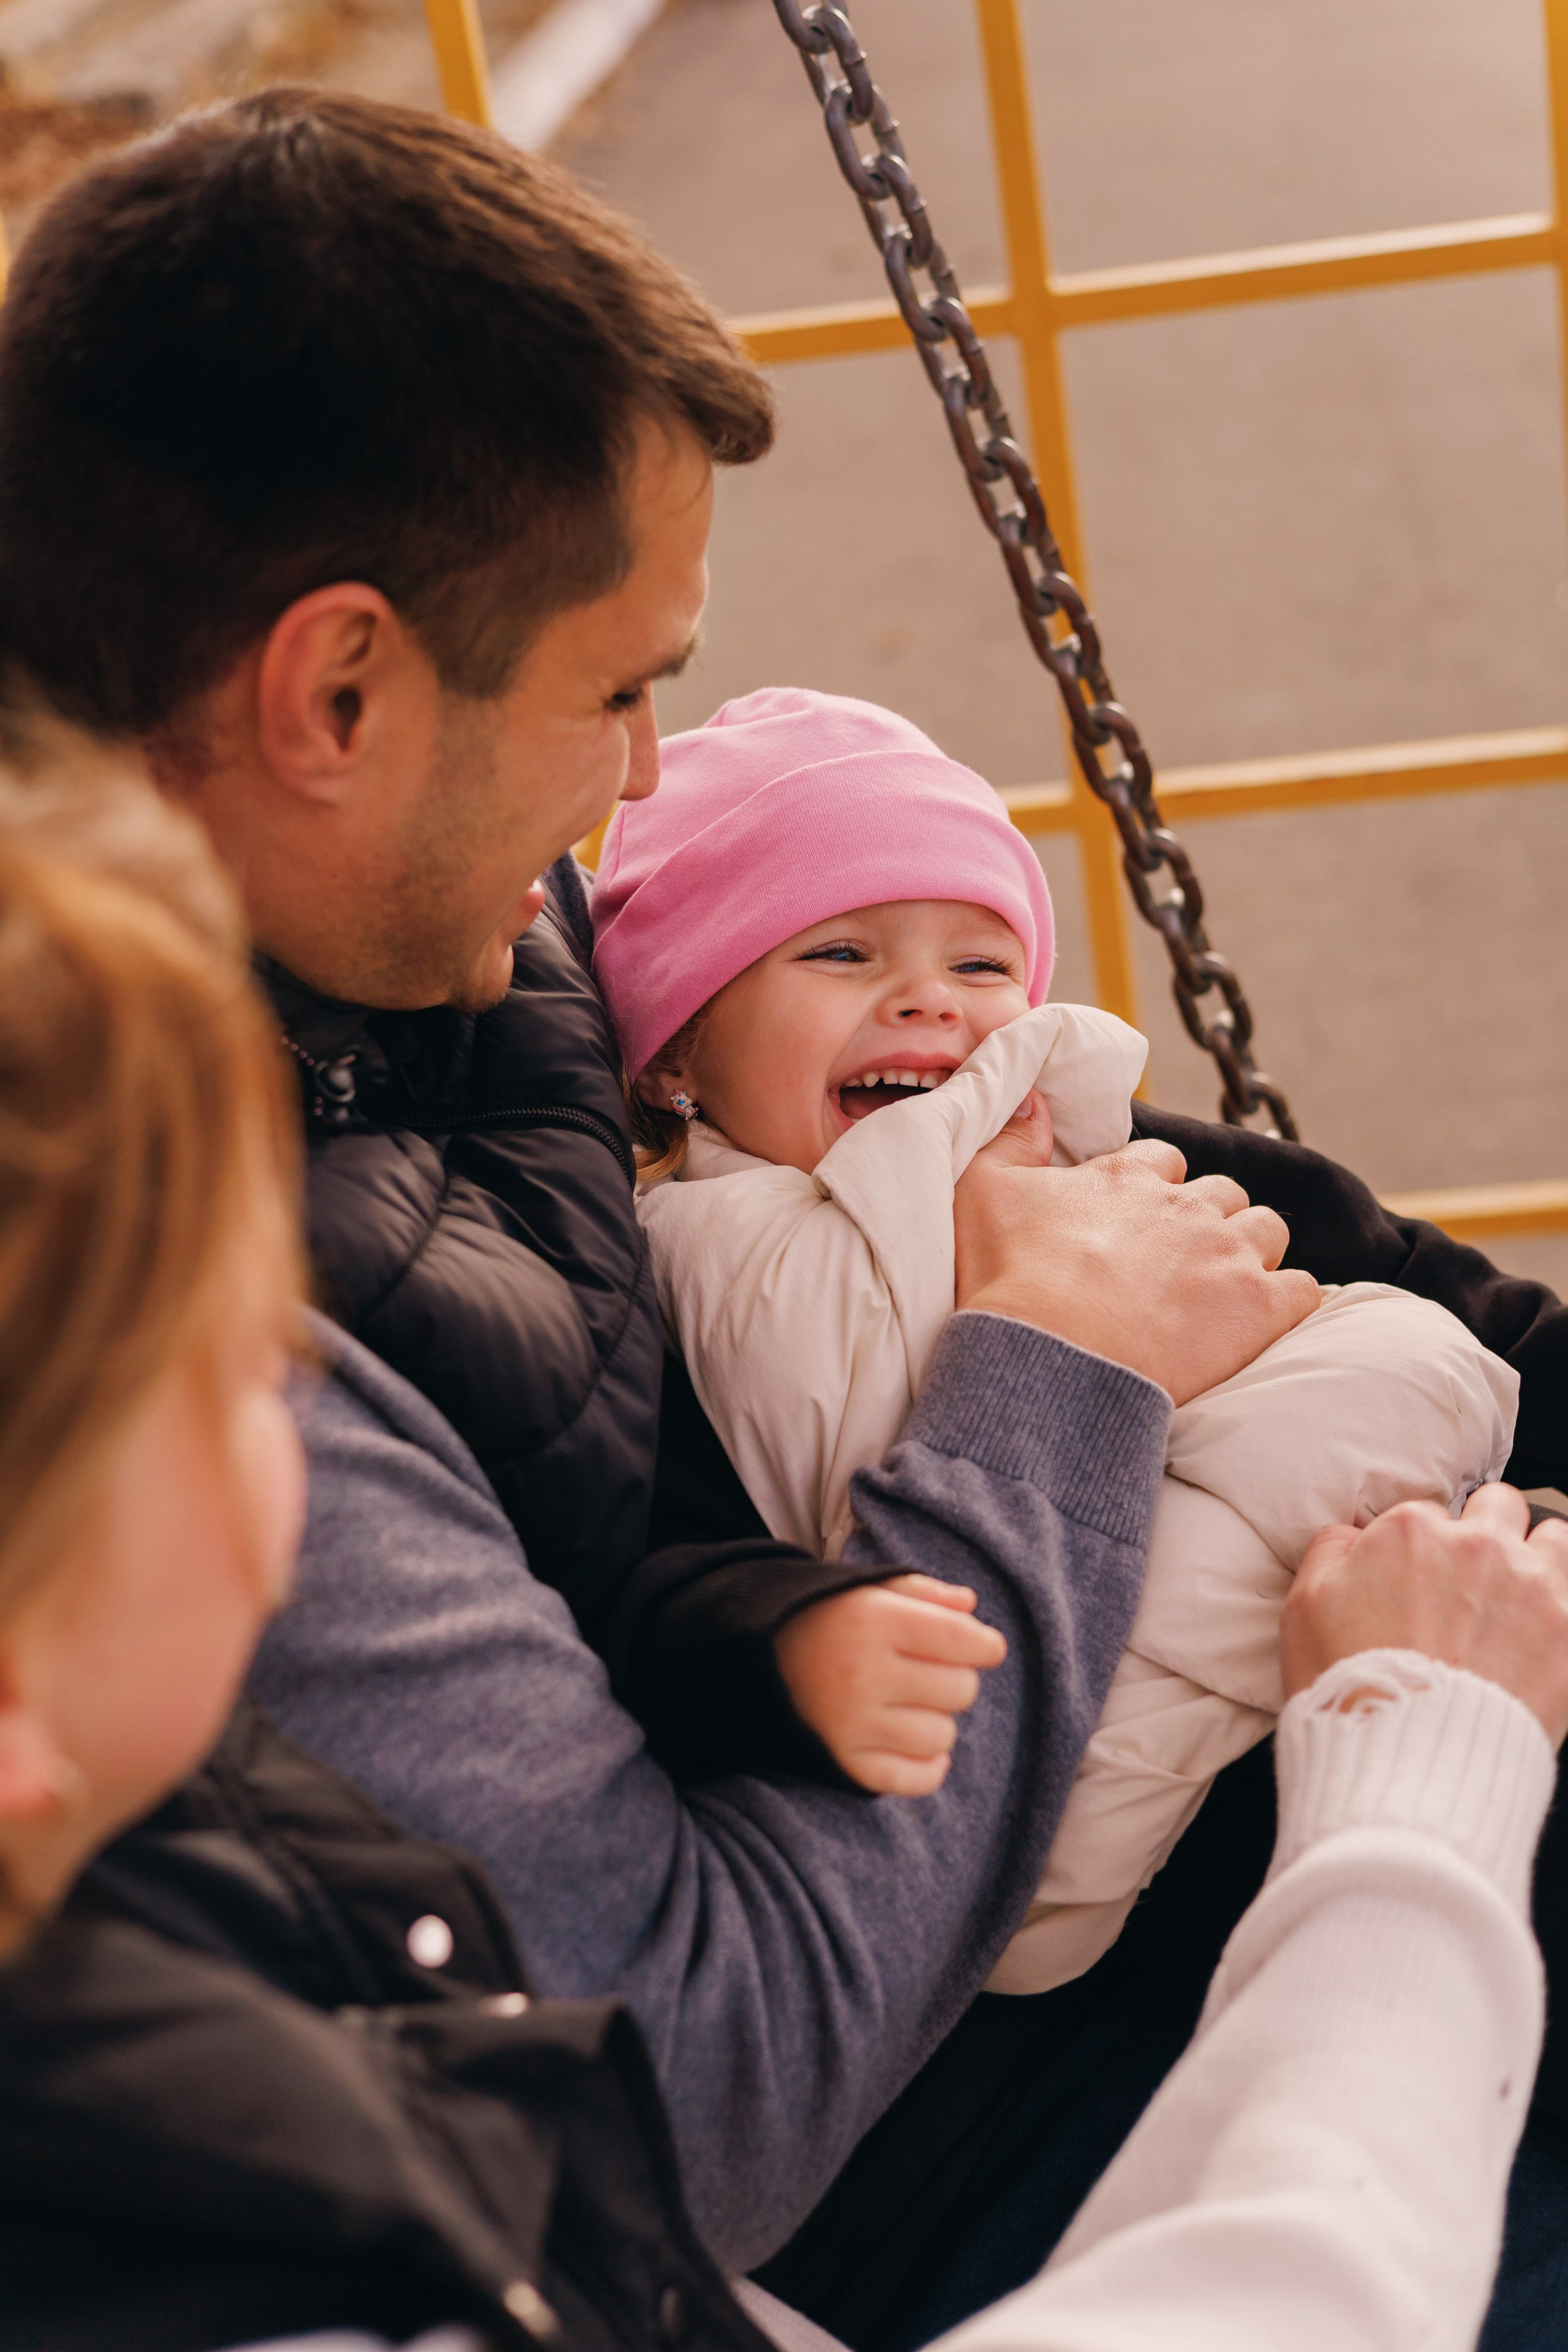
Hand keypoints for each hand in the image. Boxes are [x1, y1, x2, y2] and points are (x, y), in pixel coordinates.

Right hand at [774, 1573, 1007, 1795]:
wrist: (755, 1660)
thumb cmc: (827, 1620)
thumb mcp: (868, 1590)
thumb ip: (922, 1592)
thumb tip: (970, 1606)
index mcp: (872, 1621)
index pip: (962, 1639)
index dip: (986, 1645)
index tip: (983, 1647)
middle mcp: (862, 1674)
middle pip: (960, 1689)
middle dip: (957, 1678)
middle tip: (929, 1671)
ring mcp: (852, 1725)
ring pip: (943, 1735)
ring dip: (938, 1720)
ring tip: (911, 1704)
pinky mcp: (845, 1764)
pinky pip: (918, 1779)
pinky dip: (929, 1765)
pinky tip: (916, 1742)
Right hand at [954, 1131, 1317, 1403]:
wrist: (1049, 1358)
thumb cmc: (1008, 1279)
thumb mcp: (980, 1190)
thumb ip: (1008, 1137)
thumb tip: (1031, 1097)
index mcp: (1129, 1176)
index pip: (1163, 1160)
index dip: (1155, 1185)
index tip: (1139, 1216)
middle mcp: (1187, 1206)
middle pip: (1224, 1193)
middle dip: (1211, 1216)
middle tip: (1184, 1256)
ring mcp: (1229, 1254)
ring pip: (1268, 1230)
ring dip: (1254, 1249)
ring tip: (1227, 1283)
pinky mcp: (1259, 1307)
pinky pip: (1304, 1289)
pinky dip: (1292, 1299)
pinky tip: (1267, 1317)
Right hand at [1282, 1484, 1567, 1745]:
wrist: (1408, 1760)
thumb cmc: (1350, 1686)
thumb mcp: (1304, 1607)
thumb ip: (1331, 1552)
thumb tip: (1352, 1536)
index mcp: (1411, 1531)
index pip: (1426, 1514)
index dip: (1419, 1550)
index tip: (1418, 1583)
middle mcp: (1476, 1545)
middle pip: (1496, 1506)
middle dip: (1486, 1532)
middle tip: (1472, 1579)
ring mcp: (1530, 1585)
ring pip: (1552, 1535)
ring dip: (1536, 1557)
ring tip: (1519, 1597)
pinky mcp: (1567, 1630)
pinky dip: (1560, 1605)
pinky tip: (1542, 1631)